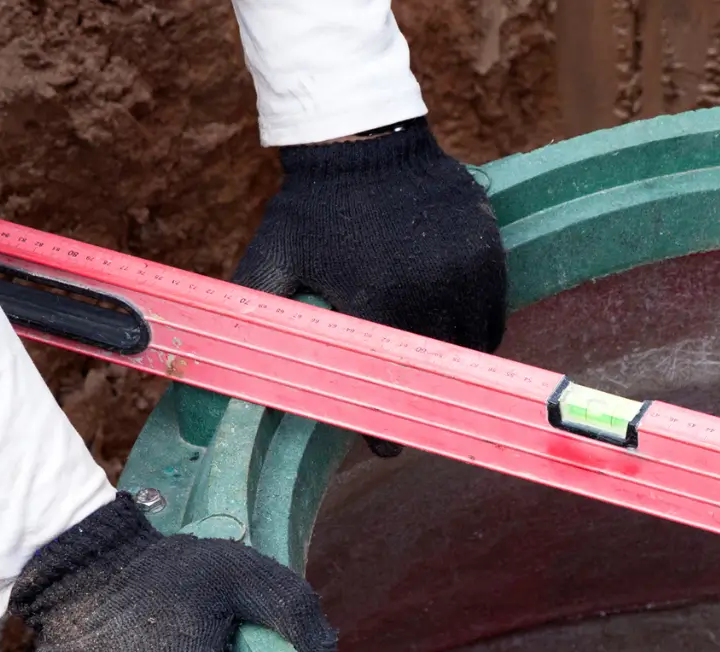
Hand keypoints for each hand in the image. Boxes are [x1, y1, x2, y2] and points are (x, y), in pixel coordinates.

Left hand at [234, 118, 507, 456]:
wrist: (361, 139)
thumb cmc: (311, 207)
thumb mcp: (272, 259)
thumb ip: (258, 317)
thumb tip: (227, 373)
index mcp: (381, 301)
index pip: (392, 380)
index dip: (388, 423)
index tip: (385, 444)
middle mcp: (433, 290)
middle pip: (437, 369)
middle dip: (423, 395)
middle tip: (410, 412)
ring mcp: (468, 270)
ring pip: (473, 345)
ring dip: (454, 364)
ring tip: (433, 375)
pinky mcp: (489, 251)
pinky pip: (493, 311)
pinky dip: (477, 331)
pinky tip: (455, 336)